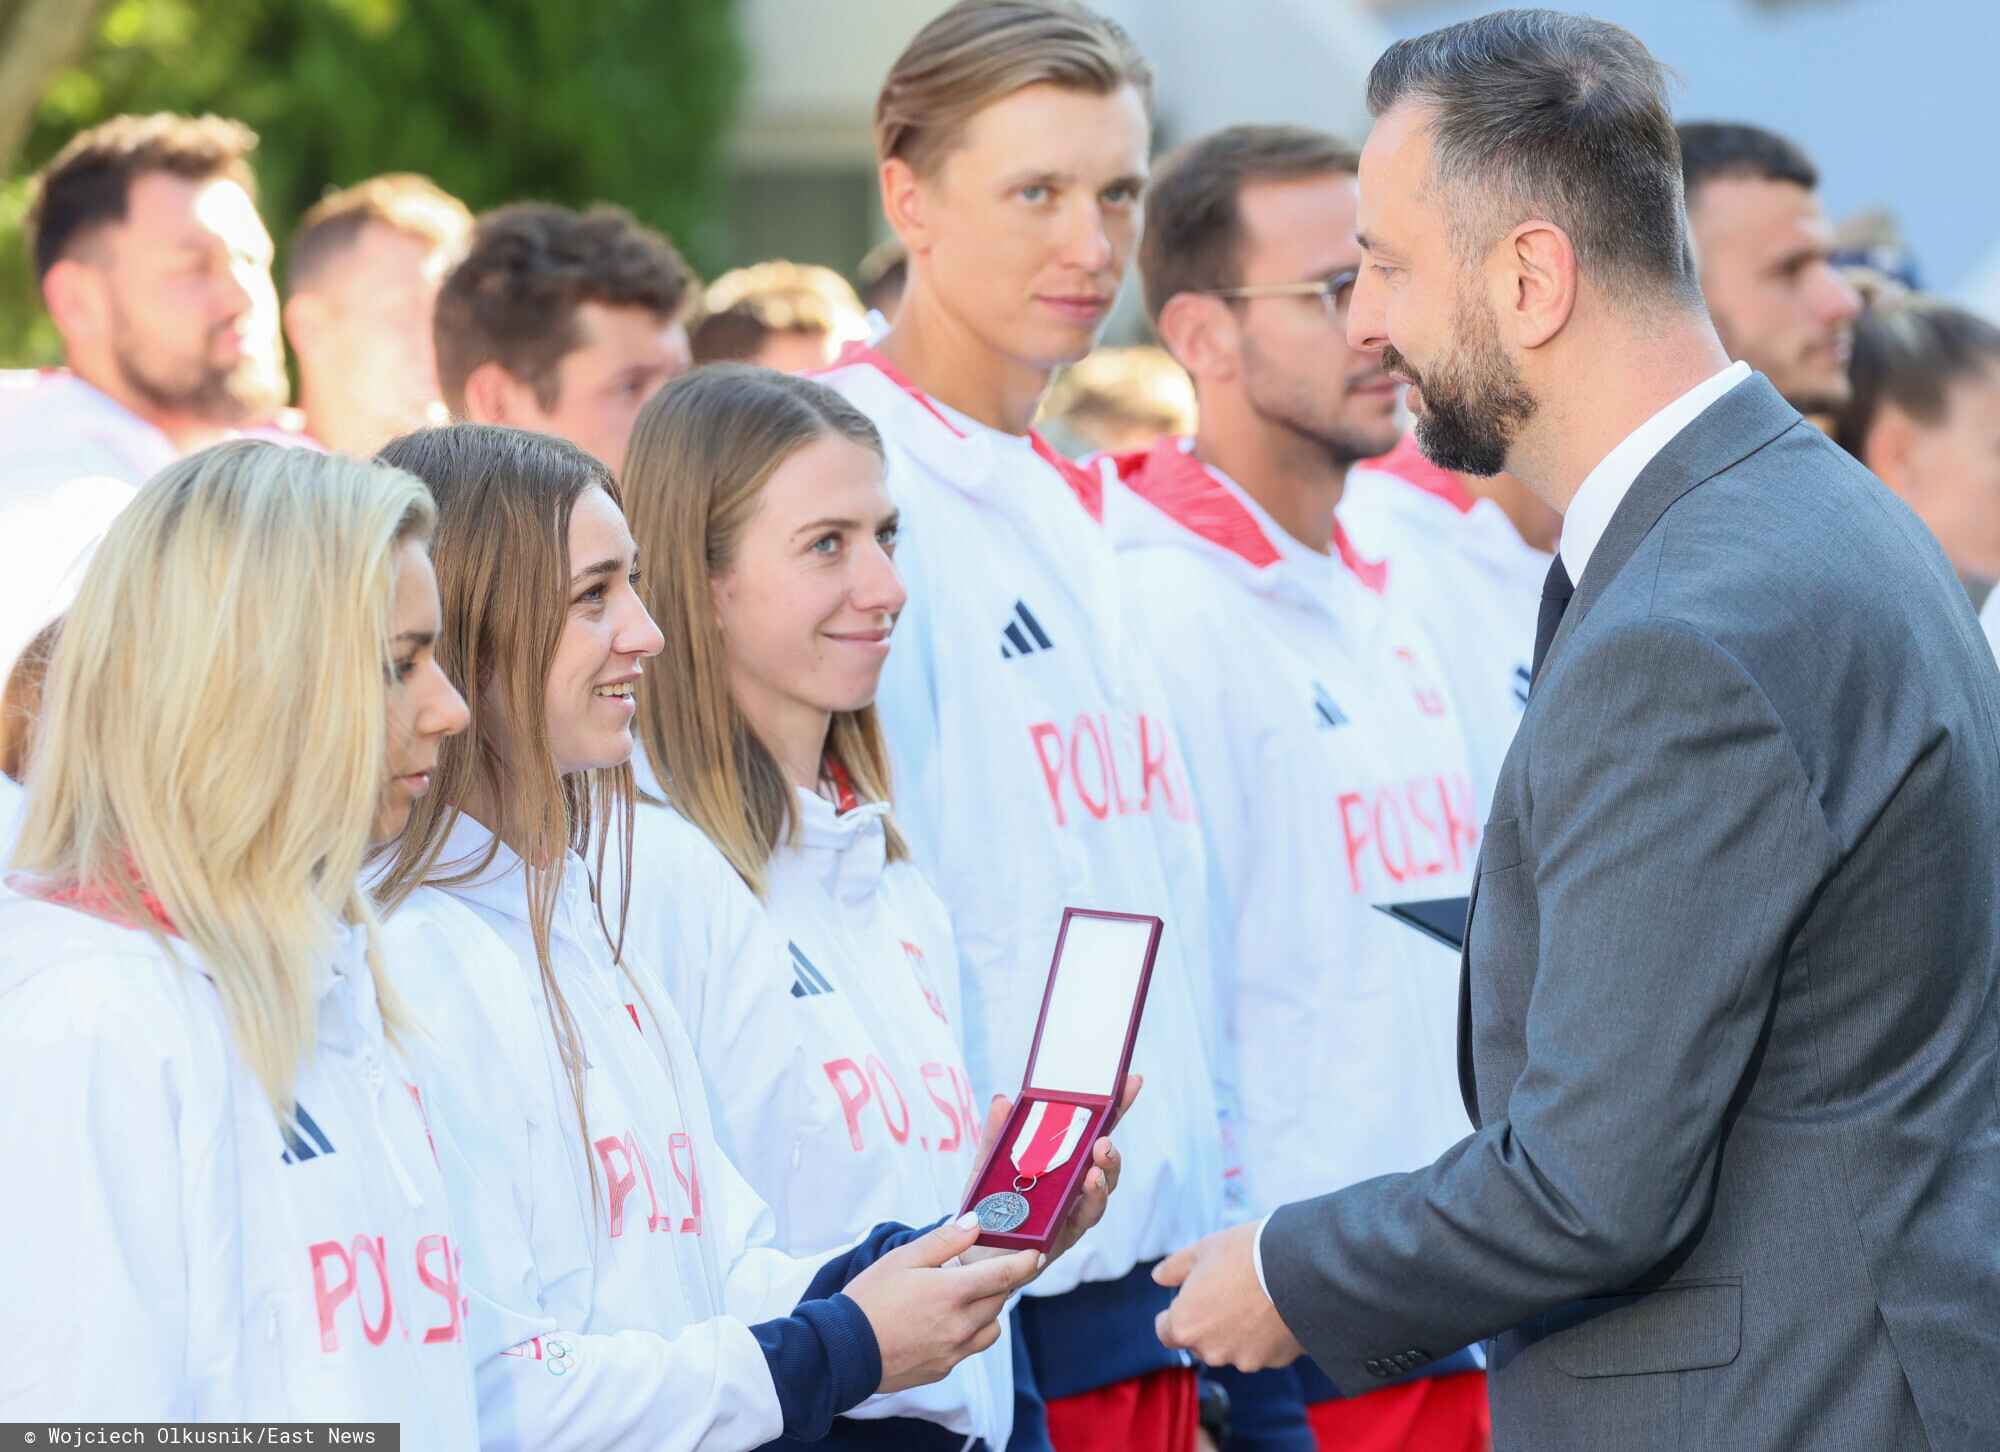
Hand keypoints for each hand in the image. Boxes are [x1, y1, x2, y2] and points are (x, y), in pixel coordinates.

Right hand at [843, 1214, 1041, 1391]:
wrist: (844, 1352)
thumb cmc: (870, 1299)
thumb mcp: (903, 1258)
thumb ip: (944, 1240)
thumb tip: (976, 1224)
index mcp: (953, 1293)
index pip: (1005, 1276)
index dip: (1025, 1263)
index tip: (1036, 1254)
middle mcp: (961, 1326)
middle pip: (999, 1300)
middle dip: (999, 1283)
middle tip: (984, 1269)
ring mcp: (954, 1352)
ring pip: (990, 1328)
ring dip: (987, 1310)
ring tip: (963, 1298)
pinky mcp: (943, 1369)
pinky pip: (970, 1348)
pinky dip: (968, 1332)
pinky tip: (944, 1322)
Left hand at [959, 1075, 1139, 1270]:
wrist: (973, 1251)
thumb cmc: (986, 1207)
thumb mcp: (988, 1165)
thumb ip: (996, 1135)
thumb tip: (1004, 1100)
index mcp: (1063, 1163)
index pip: (1094, 1132)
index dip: (1115, 1108)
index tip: (1130, 1081)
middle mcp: (1075, 1187)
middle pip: (1104, 1164)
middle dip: (1112, 1148)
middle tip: (1105, 1138)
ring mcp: (1072, 1214)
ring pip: (1100, 1196)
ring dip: (1104, 1177)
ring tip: (1099, 1163)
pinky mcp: (1063, 1239)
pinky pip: (1080, 1222)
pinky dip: (1087, 1204)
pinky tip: (1088, 1188)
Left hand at [1153, 1221, 1304, 1371]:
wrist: (1301, 1267)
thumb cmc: (1245, 1254)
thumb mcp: (1204, 1249)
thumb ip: (1175, 1267)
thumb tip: (1159, 1277)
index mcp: (1185, 1325)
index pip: (1166, 1331)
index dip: (1175, 1313)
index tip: (1190, 1298)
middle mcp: (1211, 1350)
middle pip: (1200, 1340)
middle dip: (1208, 1321)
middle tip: (1227, 1290)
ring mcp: (1244, 1359)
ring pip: (1232, 1347)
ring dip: (1237, 1330)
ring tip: (1255, 1297)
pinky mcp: (1274, 1361)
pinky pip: (1262, 1349)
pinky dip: (1264, 1336)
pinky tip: (1275, 1309)